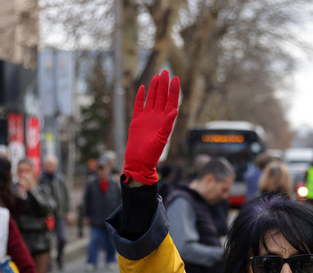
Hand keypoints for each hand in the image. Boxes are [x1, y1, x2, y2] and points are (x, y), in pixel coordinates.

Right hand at [122, 70, 180, 185]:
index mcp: (166, 121)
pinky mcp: (137, 120)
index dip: (173, 90)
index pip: (171, 101)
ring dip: (154, 88)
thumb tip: (175, 111)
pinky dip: (140, 96)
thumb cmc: (152, 153)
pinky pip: (139, 105)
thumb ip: (168, 125)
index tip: (176, 78)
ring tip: (157, 76)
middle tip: (166, 71)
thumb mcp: (162, 139)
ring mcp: (147, 118)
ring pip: (151, 98)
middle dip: (164, 84)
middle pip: (161, 97)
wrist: (139, 160)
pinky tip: (143, 87)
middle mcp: (157, 117)